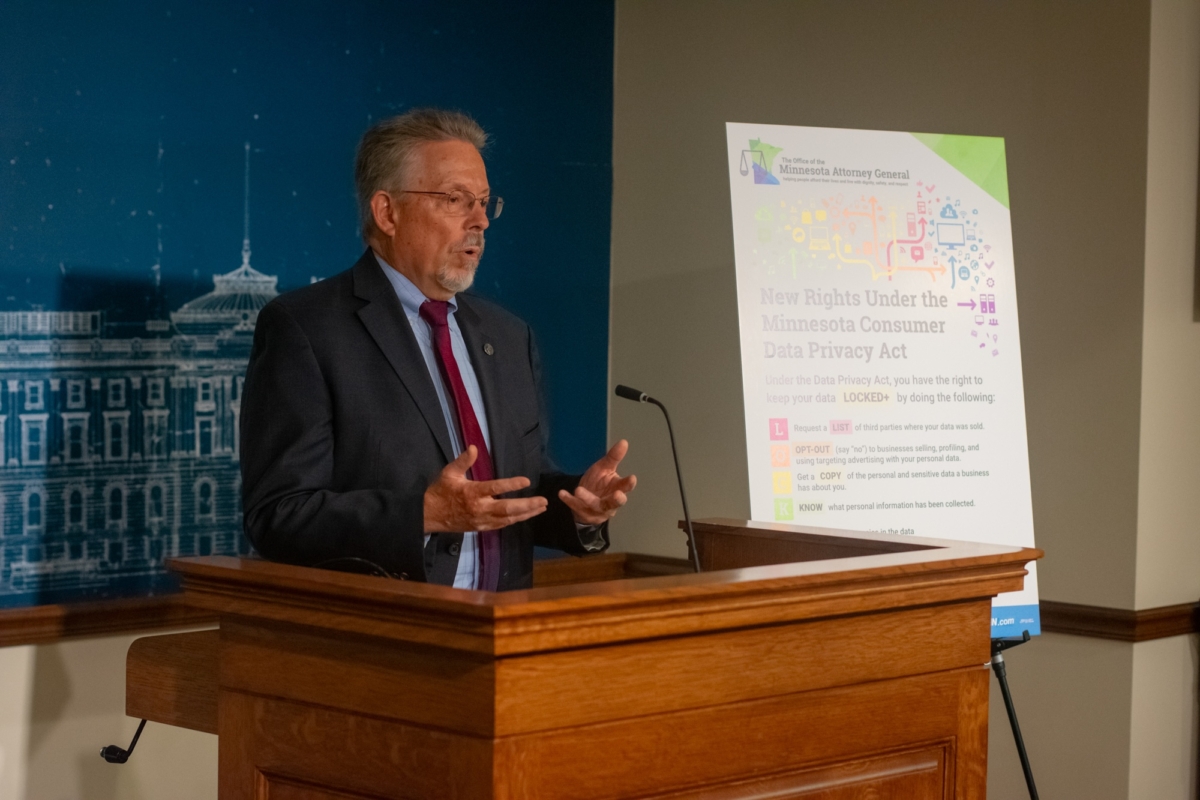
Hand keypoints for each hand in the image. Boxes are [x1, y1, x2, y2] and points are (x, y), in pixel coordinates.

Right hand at [424, 446, 547, 532]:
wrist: (429, 515)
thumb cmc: (441, 491)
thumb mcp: (449, 473)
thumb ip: (463, 461)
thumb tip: (474, 447)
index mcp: (472, 492)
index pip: (495, 488)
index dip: (511, 485)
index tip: (527, 481)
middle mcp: (479, 508)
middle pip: (507, 508)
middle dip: (527, 505)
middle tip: (543, 501)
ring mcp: (481, 520)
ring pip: (508, 519)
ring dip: (526, 514)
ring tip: (541, 508)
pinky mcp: (481, 527)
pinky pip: (502, 525)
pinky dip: (515, 520)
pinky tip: (526, 515)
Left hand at [559, 439, 636, 525]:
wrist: (584, 501)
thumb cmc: (599, 484)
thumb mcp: (605, 468)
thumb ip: (614, 457)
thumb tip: (624, 441)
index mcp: (617, 488)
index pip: (625, 487)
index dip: (629, 484)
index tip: (632, 478)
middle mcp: (609, 501)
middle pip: (615, 502)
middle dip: (617, 499)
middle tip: (617, 495)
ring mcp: (596, 509)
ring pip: (595, 505)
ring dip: (587, 498)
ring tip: (578, 490)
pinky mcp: (583, 512)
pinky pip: (575, 506)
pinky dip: (569, 500)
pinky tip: (561, 493)